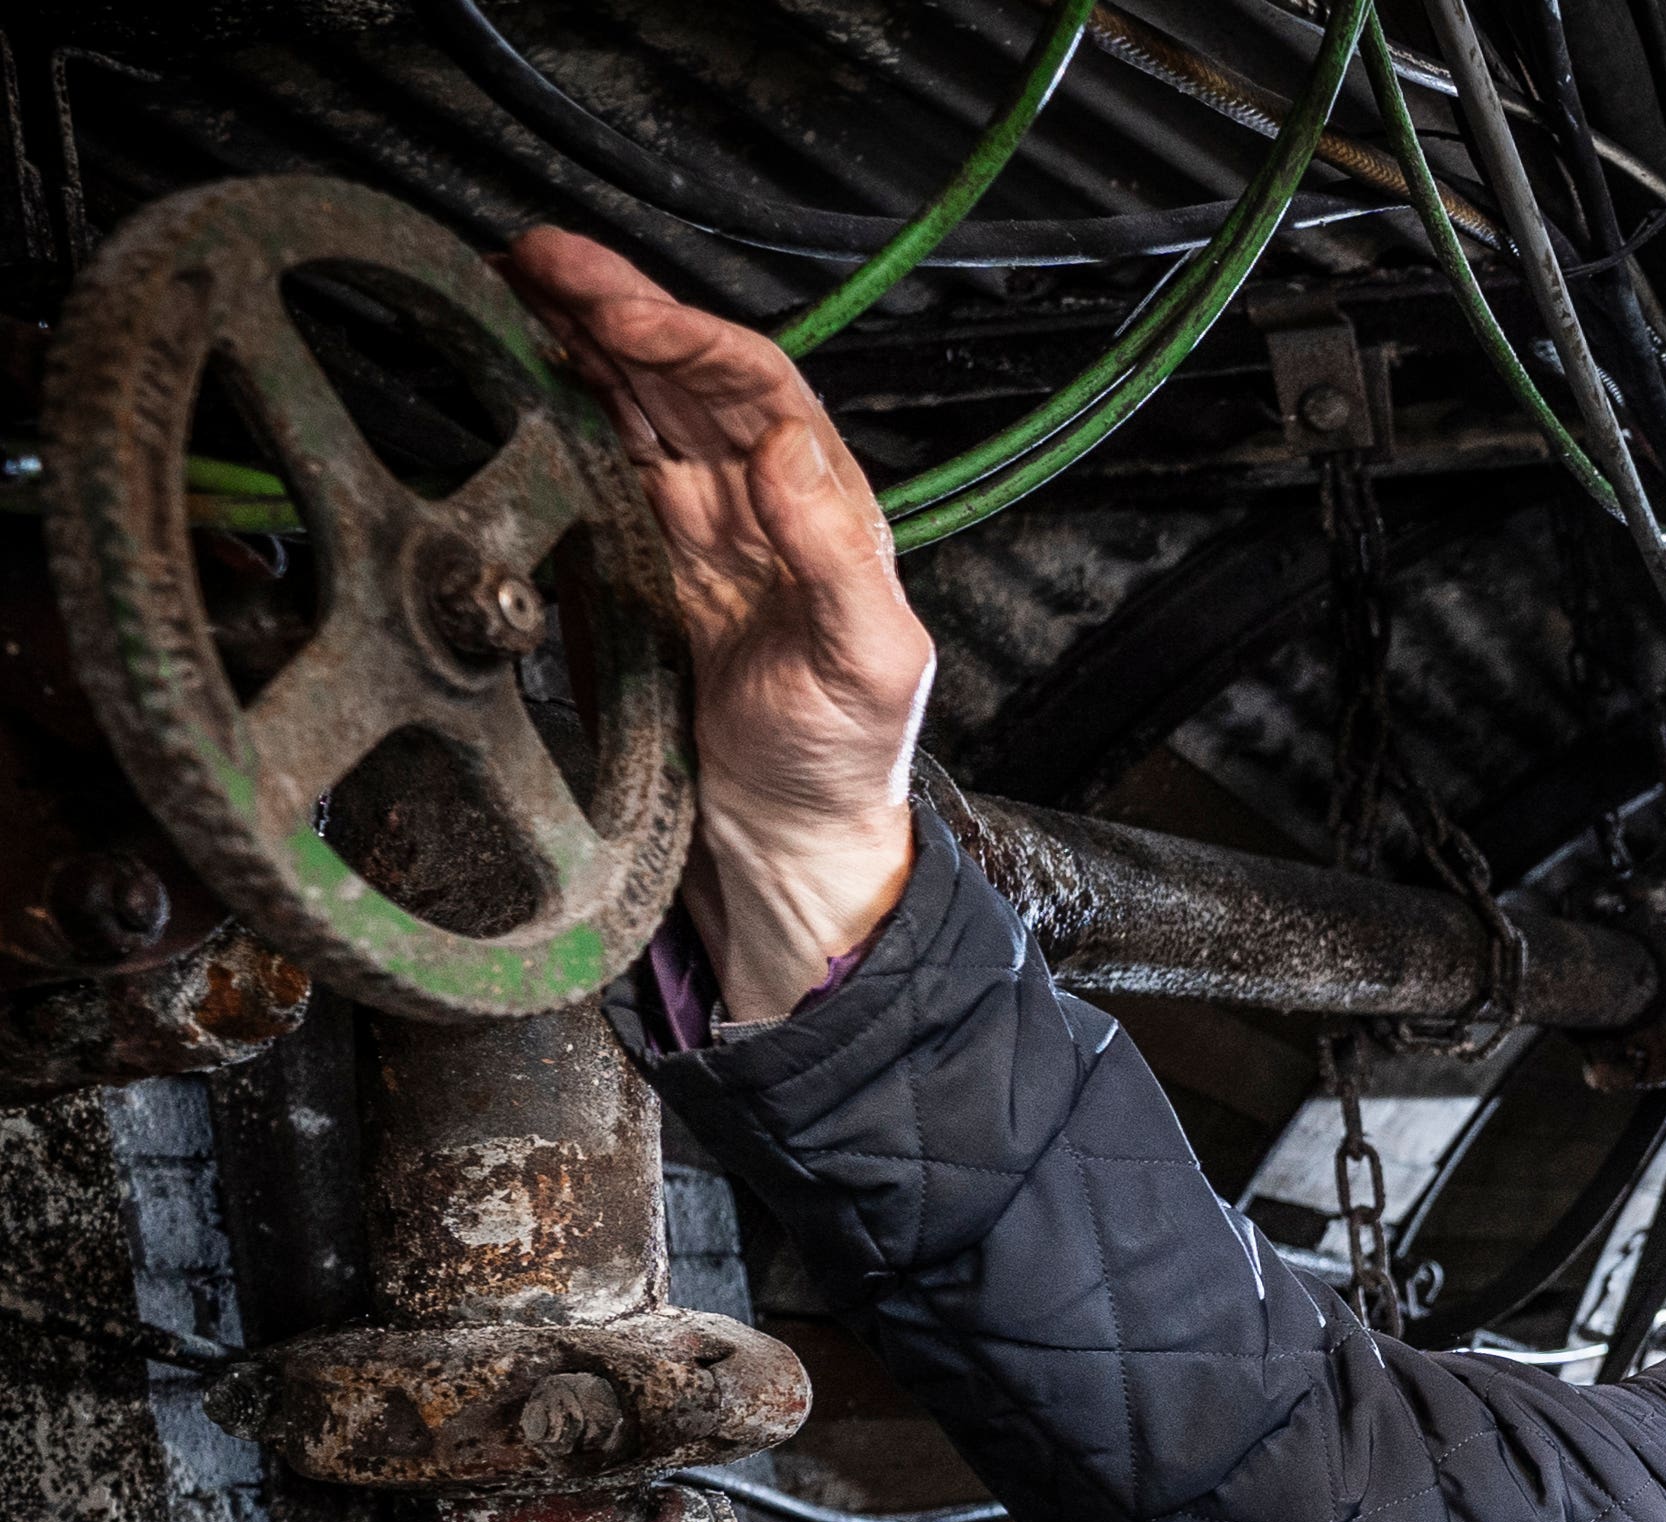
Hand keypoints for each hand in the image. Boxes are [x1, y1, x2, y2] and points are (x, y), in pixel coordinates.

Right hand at [496, 230, 930, 1022]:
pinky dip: (562, 403)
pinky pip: (600, 460)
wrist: (789, 840)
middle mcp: (761, 503)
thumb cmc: (846, 761)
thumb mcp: (871, 663)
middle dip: (614, 304)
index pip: (755, 386)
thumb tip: (788, 449)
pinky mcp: (643, 563)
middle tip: (537, 256)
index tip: (621, 310)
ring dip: (580, 336)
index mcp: (824, 508)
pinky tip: (525, 365)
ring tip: (515, 279)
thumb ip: (837, 556)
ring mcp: (697, 527)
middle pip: (683, 374)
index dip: (687, 336)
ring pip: (635, 402)